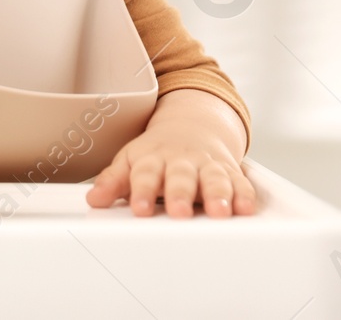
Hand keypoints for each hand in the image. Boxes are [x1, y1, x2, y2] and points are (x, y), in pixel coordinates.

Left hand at [85, 89, 256, 217]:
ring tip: (219, 212)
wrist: (191, 128)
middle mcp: (181, 161)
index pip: (145, 174)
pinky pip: (240, 182)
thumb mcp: (130, 161)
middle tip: (179, 212)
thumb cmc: (156, 152)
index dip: (143, 192)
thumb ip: (113, 181)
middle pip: (181, 176)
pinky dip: (245, 195)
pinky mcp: (230, 172)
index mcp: (153, 158)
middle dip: (180, 194)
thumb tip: (94, 200)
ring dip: (218, 195)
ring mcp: (207, 166)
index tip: (140, 209)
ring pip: (214, 178)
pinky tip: (246, 208)